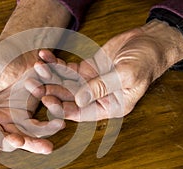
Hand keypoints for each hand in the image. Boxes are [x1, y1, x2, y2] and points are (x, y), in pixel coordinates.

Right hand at [0, 0, 70, 158]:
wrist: (23, 47)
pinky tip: (54, 130)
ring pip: (17, 137)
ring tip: (44, 146)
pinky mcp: (25, 115)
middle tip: (19, 141)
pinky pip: (33, 128)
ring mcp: (8, 116)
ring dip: (30, 143)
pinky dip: (43, 131)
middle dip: (9, 143)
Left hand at [27, 19, 182, 121]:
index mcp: (109, 107)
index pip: (81, 113)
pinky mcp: (86, 69)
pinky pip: (68, 68)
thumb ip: (102, 87)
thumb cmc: (145, 61)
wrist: (149, 42)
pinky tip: (44, 56)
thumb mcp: (126, 75)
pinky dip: (56, 63)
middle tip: (33, 85)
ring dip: (50, 76)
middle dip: (51, 91)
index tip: (47, 100)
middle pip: (69, 98)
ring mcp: (90, 83)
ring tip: (37, 67)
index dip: (63, 108)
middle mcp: (97, 98)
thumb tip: (78, 100)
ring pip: (65, 83)